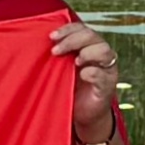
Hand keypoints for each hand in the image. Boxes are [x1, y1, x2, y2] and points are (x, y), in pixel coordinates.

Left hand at [50, 20, 123, 143]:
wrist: (82, 116)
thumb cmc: (70, 89)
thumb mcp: (59, 70)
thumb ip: (57, 56)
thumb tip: (36, 44)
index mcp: (87, 47)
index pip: (81, 29)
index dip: (68, 29)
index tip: (52, 36)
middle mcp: (99, 54)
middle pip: (92, 36)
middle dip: (72, 40)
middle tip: (56, 51)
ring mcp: (106, 69)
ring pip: (104, 50)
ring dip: (87, 52)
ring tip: (74, 62)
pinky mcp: (108, 85)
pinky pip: (104, 74)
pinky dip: (93, 72)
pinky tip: (83, 74)